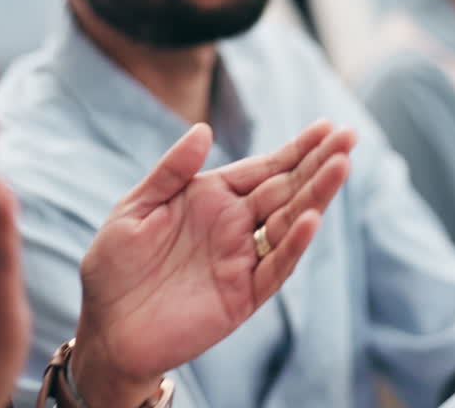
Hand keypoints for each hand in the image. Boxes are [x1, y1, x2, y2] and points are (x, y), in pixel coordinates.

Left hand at [71, 121, 353, 406]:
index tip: (327, 126)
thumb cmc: (113, 267)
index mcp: (213, 198)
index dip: (296, 148)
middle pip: (287, 189)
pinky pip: (274, 267)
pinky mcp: (242, 295)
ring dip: (317, 196)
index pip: (265, 167)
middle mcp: (235, 225)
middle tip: (351, 137)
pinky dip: (294, 245)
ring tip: (341, 166)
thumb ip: (171, 171)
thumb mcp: (134, 207)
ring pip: (290, 223)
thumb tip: (204, 130)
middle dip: (319, 163)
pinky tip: (312, 219)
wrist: (104, 329)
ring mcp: (242, 260)